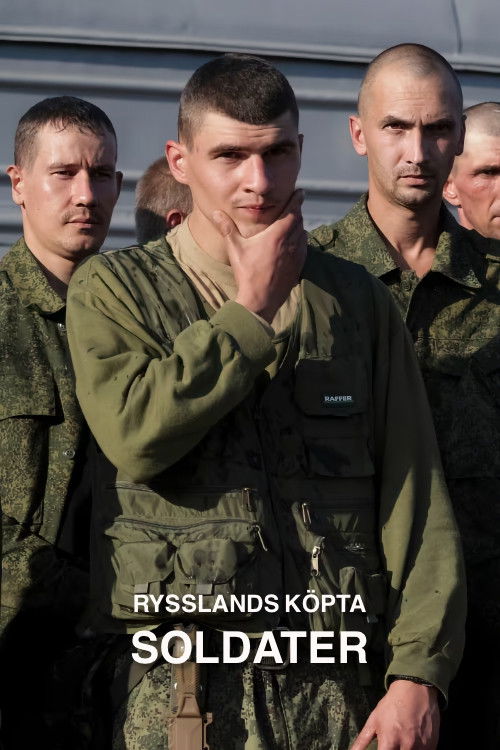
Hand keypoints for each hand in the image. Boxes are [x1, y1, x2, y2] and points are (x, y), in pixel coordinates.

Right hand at [211, 189, 306, 323]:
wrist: (260, 300)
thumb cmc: (247, 273)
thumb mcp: (235, 249)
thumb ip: (227, 228)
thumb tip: (216, 212)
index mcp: (278, 235)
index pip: (292, 211)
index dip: (297, 199)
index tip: (300, 192)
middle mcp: (291, 243)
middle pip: (299, 221)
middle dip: (296, 212)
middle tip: (293, 206)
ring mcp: (297, 256)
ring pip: (303, 234)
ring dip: (299, 227)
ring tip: (293, 223)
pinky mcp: (298, 267)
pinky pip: (304, 248)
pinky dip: (301, 241)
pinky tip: (295, 244)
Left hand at [350, 680, 439, 749]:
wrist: (415, 689)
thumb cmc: (392, 705)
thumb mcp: (374, 720)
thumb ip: (362, 741)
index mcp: (389, 740)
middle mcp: (407, 746)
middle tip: (392, 746)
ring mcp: (422, 747)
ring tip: (401, 744)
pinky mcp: (432, 746)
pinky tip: (412, 744)